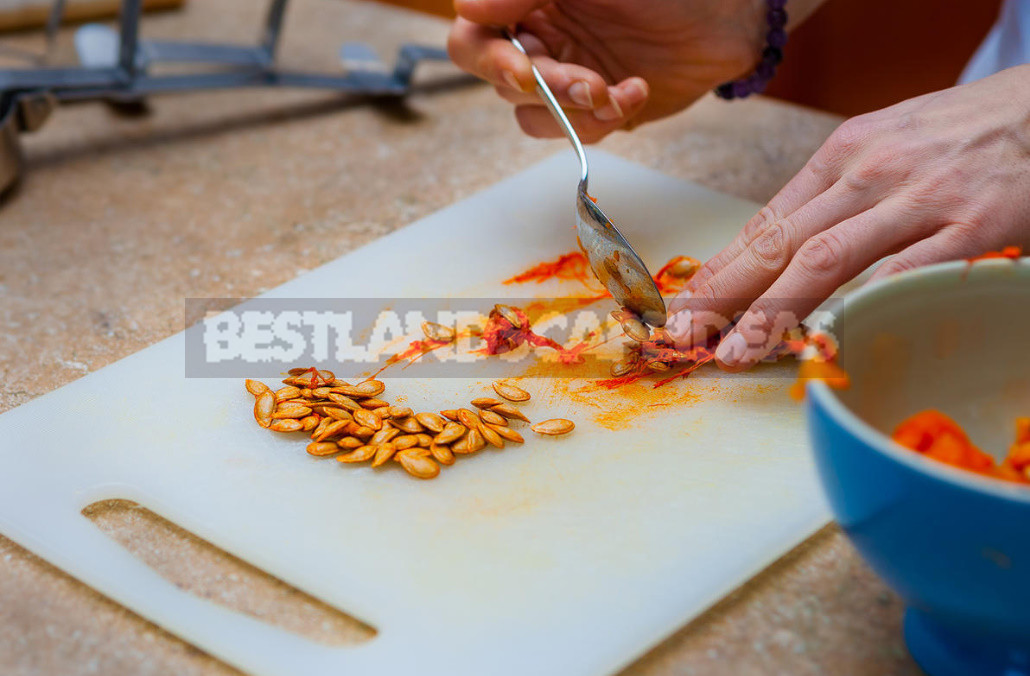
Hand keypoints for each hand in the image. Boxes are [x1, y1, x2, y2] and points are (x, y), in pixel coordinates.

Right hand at [447, 0, 767, 141]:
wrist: (725, 21)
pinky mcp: (592, 108)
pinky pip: (574, 131)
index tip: (525, 71)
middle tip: (589, 84)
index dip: (489, 60)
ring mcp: (563, 76)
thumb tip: (468, 6)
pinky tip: (635, 91)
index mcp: (525, 2)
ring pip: (532, 115)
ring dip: (574, 110)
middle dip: (547, 89)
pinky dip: (603, 118)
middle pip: (500, 82)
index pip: (472, 37)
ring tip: (616, 89)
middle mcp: (536, 39)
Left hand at [667, 64, 1029, 370]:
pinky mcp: (971, 226)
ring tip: (736, 350)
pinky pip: (905, 272)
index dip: (721, 268)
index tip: (685, 304)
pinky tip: (825, 338)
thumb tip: (784, 245)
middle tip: (685, 334)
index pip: (767, 221)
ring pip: (827, 260)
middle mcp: (869, 174)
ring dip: (773, 311)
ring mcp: (918, 200)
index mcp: (842, 154)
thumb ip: (838, 194)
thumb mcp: (886, 146)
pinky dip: (859, 306)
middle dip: (725, 294)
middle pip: (781, 243)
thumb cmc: (958, 133)